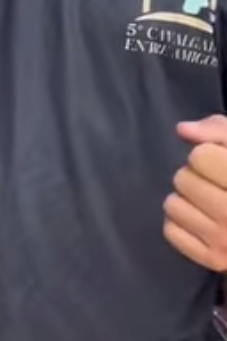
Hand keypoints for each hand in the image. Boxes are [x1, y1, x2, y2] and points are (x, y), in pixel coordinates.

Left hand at [164, 116, 226, 270]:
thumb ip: (218, 131)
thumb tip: (183, 130)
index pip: (200, 157)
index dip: (208, 155)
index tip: (222, 164)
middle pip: (182, 179)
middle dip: (195, 177)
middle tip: (216, 185)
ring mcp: (225, 242)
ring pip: (172, 204)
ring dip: (186, 199)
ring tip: (209, 202)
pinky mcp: (213, 261)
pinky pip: (170, 230)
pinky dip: (181, 223)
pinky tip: (203, 220)